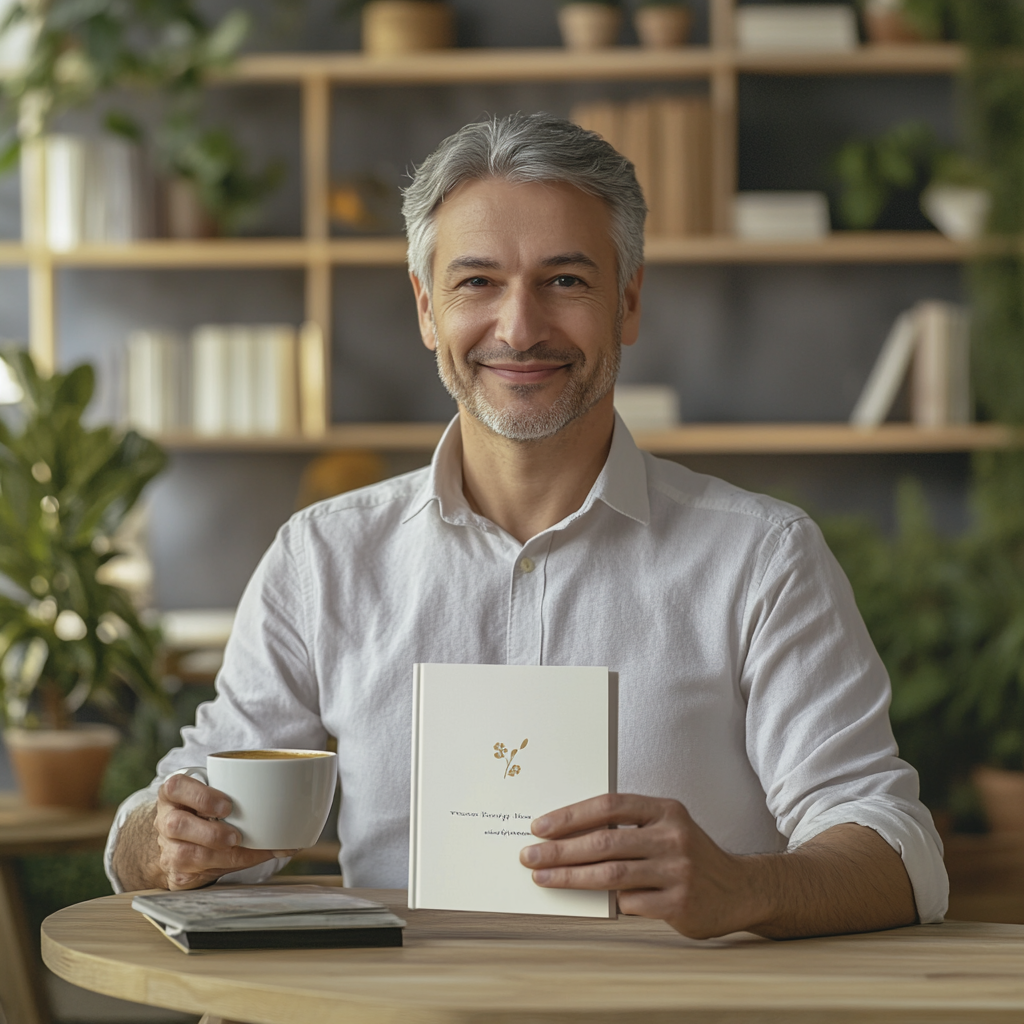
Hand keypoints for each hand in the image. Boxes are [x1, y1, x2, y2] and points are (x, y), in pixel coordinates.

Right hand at [155, 773, 294, 890]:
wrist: (179, 840)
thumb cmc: (206, 811)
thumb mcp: (214, 793)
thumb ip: (240, 791)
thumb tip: (296, 806)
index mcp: (175, 794)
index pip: (175, 787)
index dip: (200, 796)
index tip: (227, 805)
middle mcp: (166, 820)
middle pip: (176, 824)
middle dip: (210, 832)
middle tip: (236, 835)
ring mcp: (168, 849)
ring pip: (184, 854)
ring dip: (218, 854)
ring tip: (239, 848)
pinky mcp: (177, 874)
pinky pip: (198, 874)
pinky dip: (228, 868)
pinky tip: (248, 860)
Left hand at [519, 793, 760, 938]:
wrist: (739, 890)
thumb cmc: (688, 856)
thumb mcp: (665, 828)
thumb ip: (627, 828)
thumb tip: (567, 836)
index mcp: (665, 810)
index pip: (609, 805)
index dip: (571, 815)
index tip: (540, 827)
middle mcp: (673, 836)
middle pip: (604, 841)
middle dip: (560, 850)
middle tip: (530, 857)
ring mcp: (677, 871)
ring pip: (610, 874)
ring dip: (570, 877)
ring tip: (543, 879)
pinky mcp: (679, 904)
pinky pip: (629, 903)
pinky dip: (608, 902)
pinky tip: (594, 901)